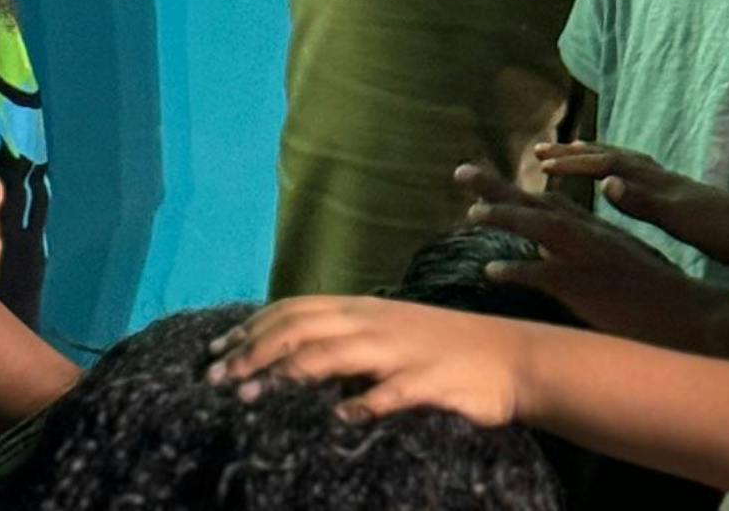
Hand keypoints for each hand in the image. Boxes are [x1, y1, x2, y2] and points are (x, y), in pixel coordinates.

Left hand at [207, 296, 527, 425]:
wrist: (513, 358)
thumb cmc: (444, 351)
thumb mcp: (389, 337)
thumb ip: (345, 343)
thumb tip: (290, 358)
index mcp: (364, 311)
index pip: (295, 310)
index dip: (252, 328)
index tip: (215, 353)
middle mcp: (376, 324)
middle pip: (302, 328)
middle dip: (253, 351)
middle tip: (215, 380)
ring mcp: (402, 351)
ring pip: (335, 353)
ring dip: (289, 372)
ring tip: (251, 396)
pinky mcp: (430, 381)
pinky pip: (393, 391)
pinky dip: (365, 402)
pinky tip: (341, 418)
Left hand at [457, 163, 719, 350]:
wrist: (687, 313)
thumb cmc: (658, 294)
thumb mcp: (623, 261)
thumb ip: (587, 252)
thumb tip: (547, 254)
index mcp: (597, 230)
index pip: (551, 203)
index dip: (518, 193)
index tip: (488, 183)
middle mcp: (589, 235)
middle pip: (536, 203)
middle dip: (497, 187)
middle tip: (461, 171)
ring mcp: (586, 257)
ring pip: (538, 228)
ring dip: (504, 217)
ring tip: (471, 213)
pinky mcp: (585, 285)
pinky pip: (542, 276)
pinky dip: (516, 271)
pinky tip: (491, 272)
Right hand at [537, 141, 727, 240]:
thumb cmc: (728, 233)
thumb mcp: (683, 221)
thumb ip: (644, 202)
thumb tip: (606, 182)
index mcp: (658, 184)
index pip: (606, 165)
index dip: (573, 164)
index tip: (541, 164)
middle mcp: (663, 178)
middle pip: (612, 156)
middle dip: (576, 154)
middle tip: (543, 152)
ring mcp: (673, 186)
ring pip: (626, 163)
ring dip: (596, 157)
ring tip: (574, 155)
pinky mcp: (682, 198)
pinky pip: (640, 176)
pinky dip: (620, 172)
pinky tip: (619, 184)